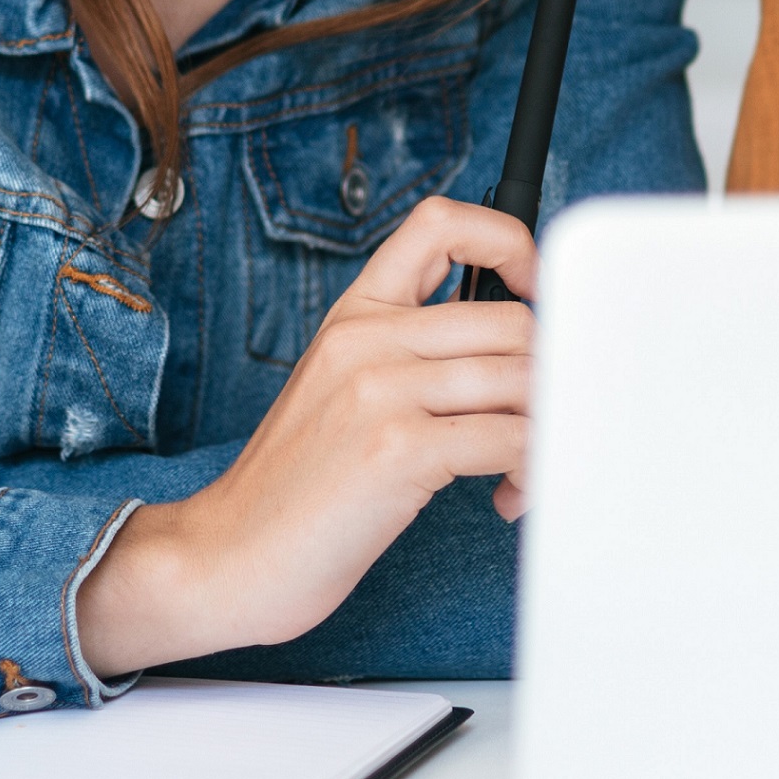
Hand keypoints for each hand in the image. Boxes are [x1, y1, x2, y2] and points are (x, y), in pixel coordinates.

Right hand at [75, 196, 536, 676]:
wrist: (228, 555)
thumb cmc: (297, 487)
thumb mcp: (341, 390)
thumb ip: (409, 353)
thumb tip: (511, 348)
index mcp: (353, 316)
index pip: (439, 224)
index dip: (507, 242)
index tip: (531, 291)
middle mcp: (366, 339)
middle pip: (511, 319)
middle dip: (549, 375)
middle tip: (541, 421)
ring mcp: (380, 391)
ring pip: (522, 378)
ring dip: (547, 429)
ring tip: (525, 470)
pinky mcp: (398, 449)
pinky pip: (510, 440)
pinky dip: (531, 470)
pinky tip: (507, 495)